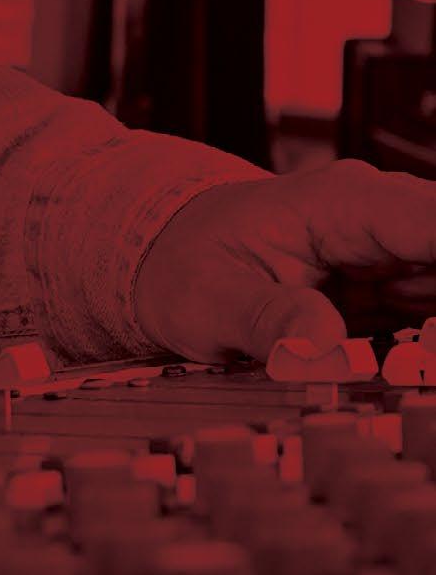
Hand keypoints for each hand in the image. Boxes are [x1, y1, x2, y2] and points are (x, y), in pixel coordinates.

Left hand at [134, 161, 435, 361]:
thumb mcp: (208, 298)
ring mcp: (391, 254)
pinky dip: (427, 346)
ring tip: (407, 369)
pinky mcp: (392, 290)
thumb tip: (323, 348)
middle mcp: (380, 219)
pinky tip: (407, 371)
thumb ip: (268, 319)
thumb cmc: (183, 266)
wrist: (166, 259)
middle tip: (421, 358)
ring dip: (433, 339)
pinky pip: (434, 316)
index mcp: (343, 203)